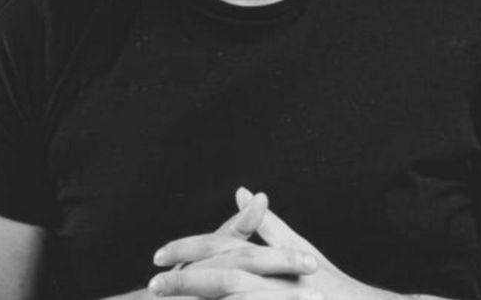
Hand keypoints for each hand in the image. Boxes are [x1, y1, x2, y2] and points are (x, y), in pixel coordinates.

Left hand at [147, 187, 394, 299]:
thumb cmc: (328, 284)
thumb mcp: (297, 251)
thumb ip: (268, 224)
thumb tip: (243, 191)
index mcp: (271, 254)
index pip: (223, 243)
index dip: (188, 248)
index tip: (158, 256)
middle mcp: (274, 274)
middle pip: (221, 270)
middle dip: (183, 278)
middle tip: (152, 285)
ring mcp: (278, 294)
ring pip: (230, 292)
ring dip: (196, 297)